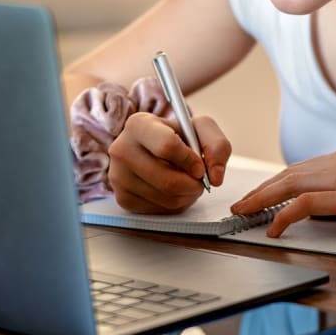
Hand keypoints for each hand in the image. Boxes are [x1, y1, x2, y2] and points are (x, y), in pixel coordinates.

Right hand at [107, 111, 231, 213]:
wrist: (153, 148)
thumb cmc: (176, 136)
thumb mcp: (200, 128)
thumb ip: (217, 145)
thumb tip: (215, 177)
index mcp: (139, 125)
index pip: (167, 146)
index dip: (190, 160)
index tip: (200, 167)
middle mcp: (122, 149)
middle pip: (167, 180)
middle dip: (193, 185)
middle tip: (199, 181)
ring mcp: (118, 176)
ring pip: (165, 198)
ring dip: (187, 195)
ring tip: (188, 183)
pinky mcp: (122, 197)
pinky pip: (158, 209)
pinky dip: (175, 204)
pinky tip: (173, 190)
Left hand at [228, 146, 335, 237]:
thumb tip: (331, 214)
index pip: (303, 168)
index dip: (276, 182)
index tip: (259, 196)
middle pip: (289, 173)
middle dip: (261, 189)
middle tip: (239, 204)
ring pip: (290, 184)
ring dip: (262, 199)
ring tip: (243, 214)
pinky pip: (306, 204)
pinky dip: (284, 215)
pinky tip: (273, 228)